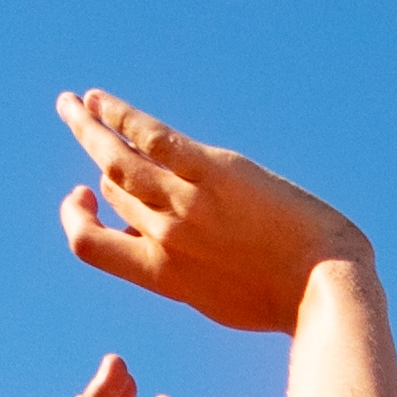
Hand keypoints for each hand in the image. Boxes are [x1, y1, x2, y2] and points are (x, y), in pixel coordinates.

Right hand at [56, 90, 364, 332]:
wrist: (325, 287)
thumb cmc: (286, 298)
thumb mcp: (223, 297)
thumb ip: (190, 272)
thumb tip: (179, 253)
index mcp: (163, 275)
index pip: (91, 243)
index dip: (76, 219)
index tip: (83, 196)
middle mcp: (164, 238)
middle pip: (112, 190)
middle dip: (96, 158)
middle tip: (79, 124)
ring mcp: (185, 203)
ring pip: (115, 160)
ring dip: (86, 127)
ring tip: (71, 103)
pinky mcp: (213, 172)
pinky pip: (150, 136)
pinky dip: (118, 114)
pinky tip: (99, 98)